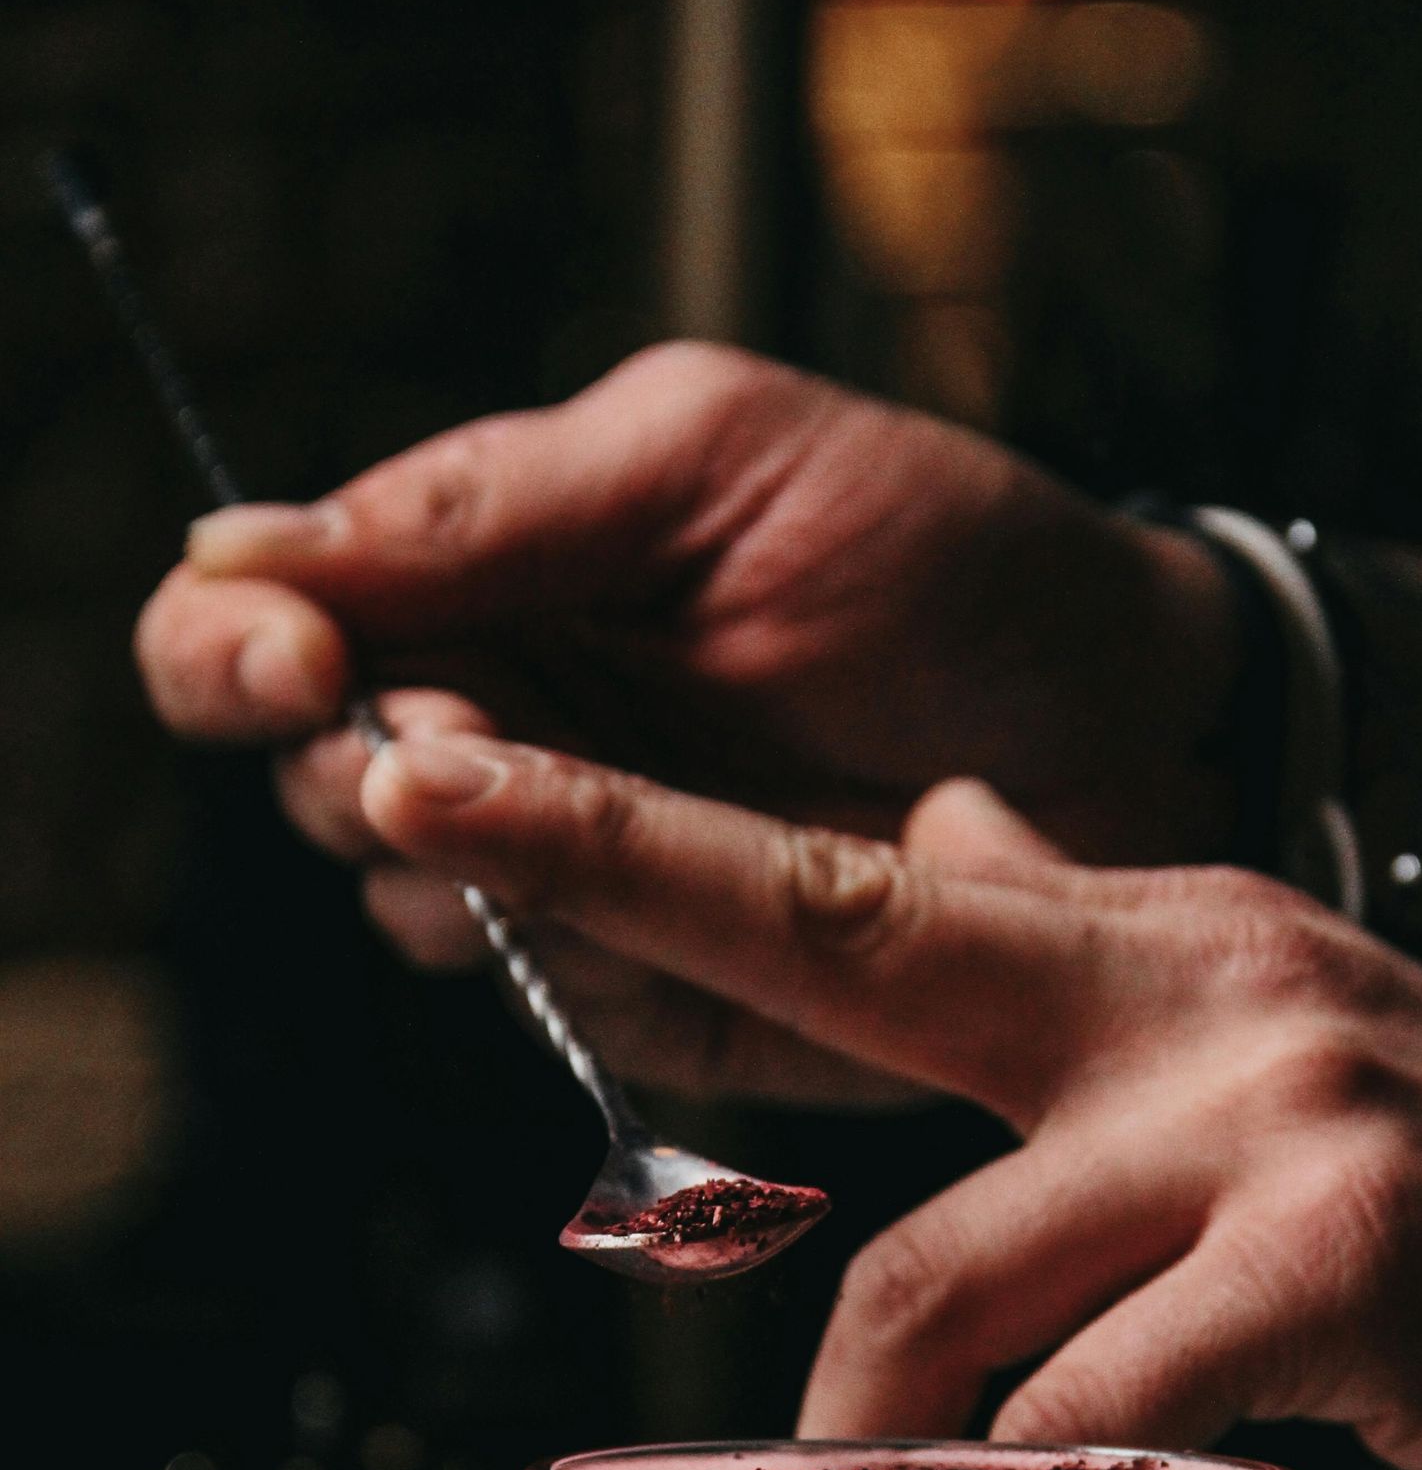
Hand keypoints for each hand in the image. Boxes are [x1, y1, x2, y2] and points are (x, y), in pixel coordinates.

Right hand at [132, 346, 1235, 1103]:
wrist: (1137, 725)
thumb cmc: (947, 554)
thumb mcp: (716, 458)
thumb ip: (493, 503)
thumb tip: (245, 544)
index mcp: (485, 575)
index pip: (256, 622)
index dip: (235, 653)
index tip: (310, 666)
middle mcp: (505, 728)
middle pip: (316, 784)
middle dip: (374, 767)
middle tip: (488, 743)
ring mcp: (580, 871)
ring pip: (420, 912)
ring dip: (492, 875)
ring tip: (647, 812)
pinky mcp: (664, 995)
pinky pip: (562, 1011)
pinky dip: (606, 966)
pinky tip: (723, 907)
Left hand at [347, 726, 1421, 1469]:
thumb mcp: (1307, 1075)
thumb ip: (1111, 967)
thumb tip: (942, 850)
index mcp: (1195, 947)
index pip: (880, 883)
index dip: (654, 833)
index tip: (458, 779)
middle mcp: (1226, 980)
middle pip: (857, 928)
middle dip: (620, 861)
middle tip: (415, 806)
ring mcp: (1299, 1104)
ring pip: (954, 1269)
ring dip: (874, 1426)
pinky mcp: (1368, 1253)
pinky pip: (1109, 1392)